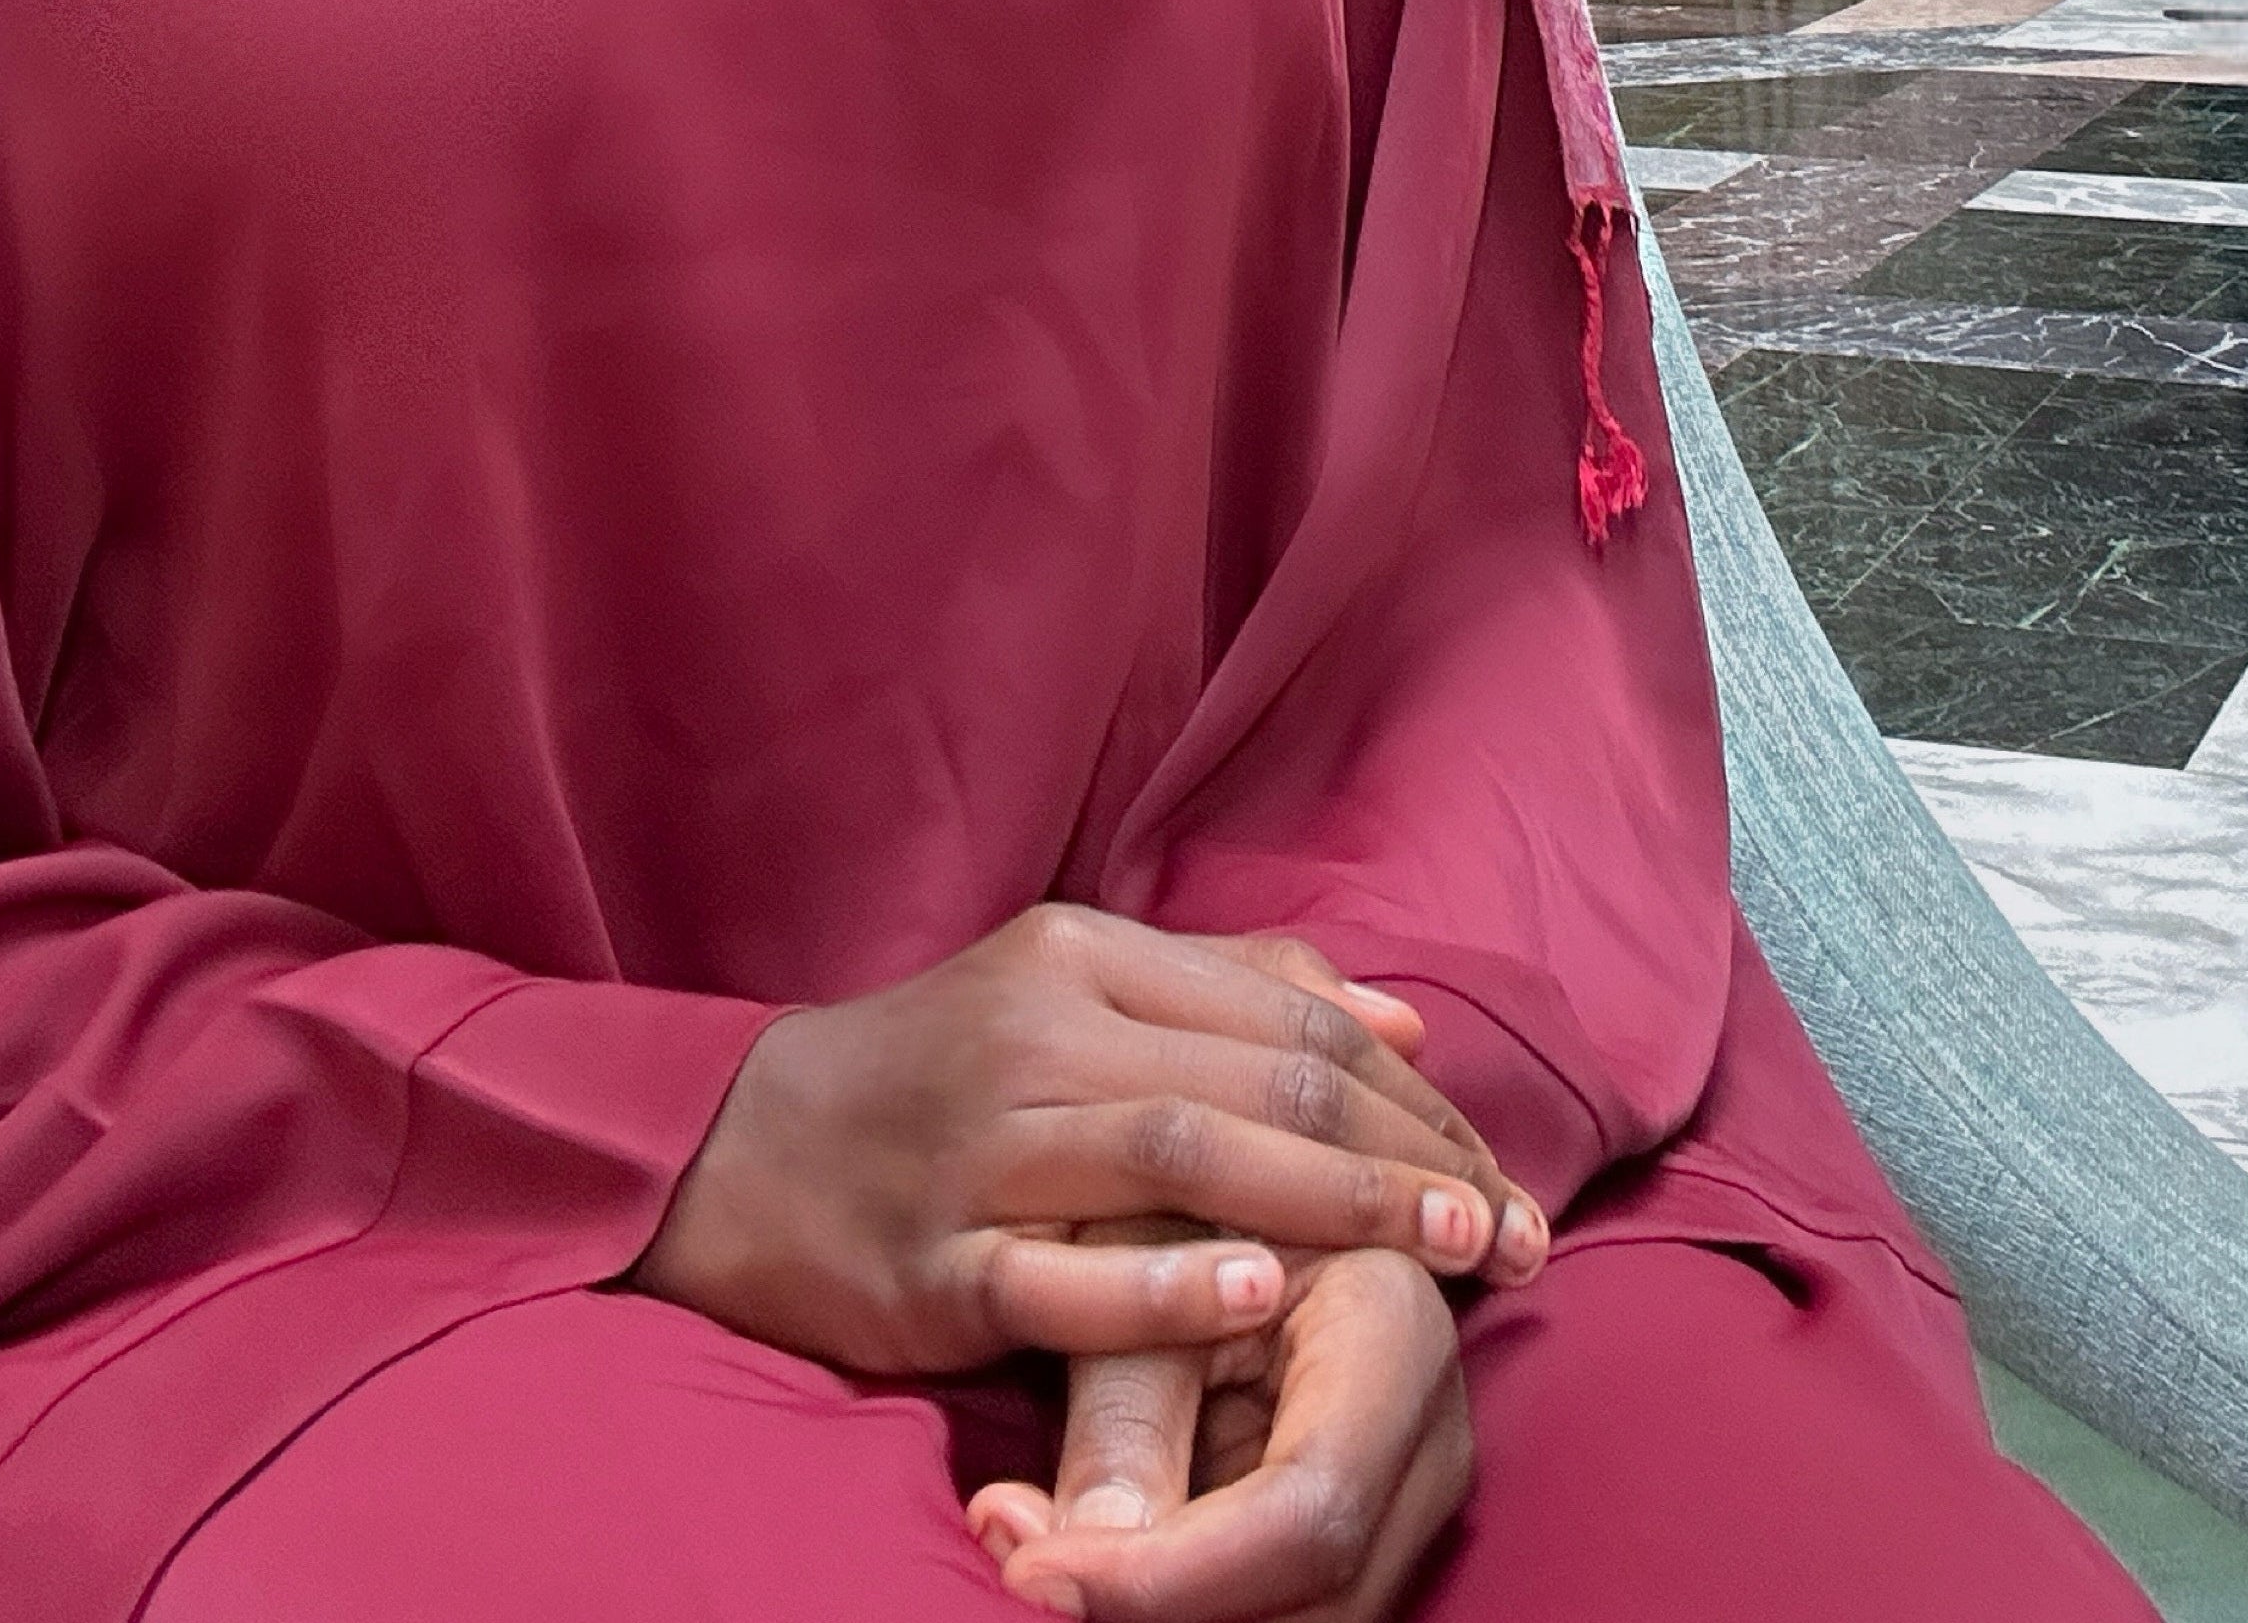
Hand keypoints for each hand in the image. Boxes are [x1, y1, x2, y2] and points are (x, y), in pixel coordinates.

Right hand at [631, 910, 1540, 1378]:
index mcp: (1081, 954)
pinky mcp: (929, 1265)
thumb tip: (1405, 1017)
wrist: (734, 1149)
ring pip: (1179, 1157)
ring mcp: (980, 1148)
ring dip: (1330, 1203)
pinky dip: (1167, 1282)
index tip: (1506, 1169)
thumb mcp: (1070, 991)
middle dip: (1407, 1158)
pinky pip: (1061, 1275)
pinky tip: (1260, 1292)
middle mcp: (1037, 1033)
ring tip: (1439, 1253)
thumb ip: (1235, 989)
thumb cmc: (934, 1074)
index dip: (1415, 1092)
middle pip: (1257, 1079)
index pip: (1289, 1013)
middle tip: (1514, 1229)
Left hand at [966, 1248, 1471, 1620]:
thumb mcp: (1139, 1280)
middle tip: (1024, 1563)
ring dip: (1172, 1612)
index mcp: (1395, 1327)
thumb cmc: (1179, 1204)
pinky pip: (1287, 1606)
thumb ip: (1118, 1419)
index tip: (1036, 1574)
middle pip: (1322, 1591)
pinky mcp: (1373, 1531)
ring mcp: (1416, 1491)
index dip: (1173, 1575)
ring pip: (1311, 1620)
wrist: (1229, 1195)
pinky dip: (1187, 1605)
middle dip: (1166, 1609)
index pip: (1309, 1509)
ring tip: (1038, 1546)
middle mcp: (1434, 1428)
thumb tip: (1064, 1565)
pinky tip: (1090, 1556)